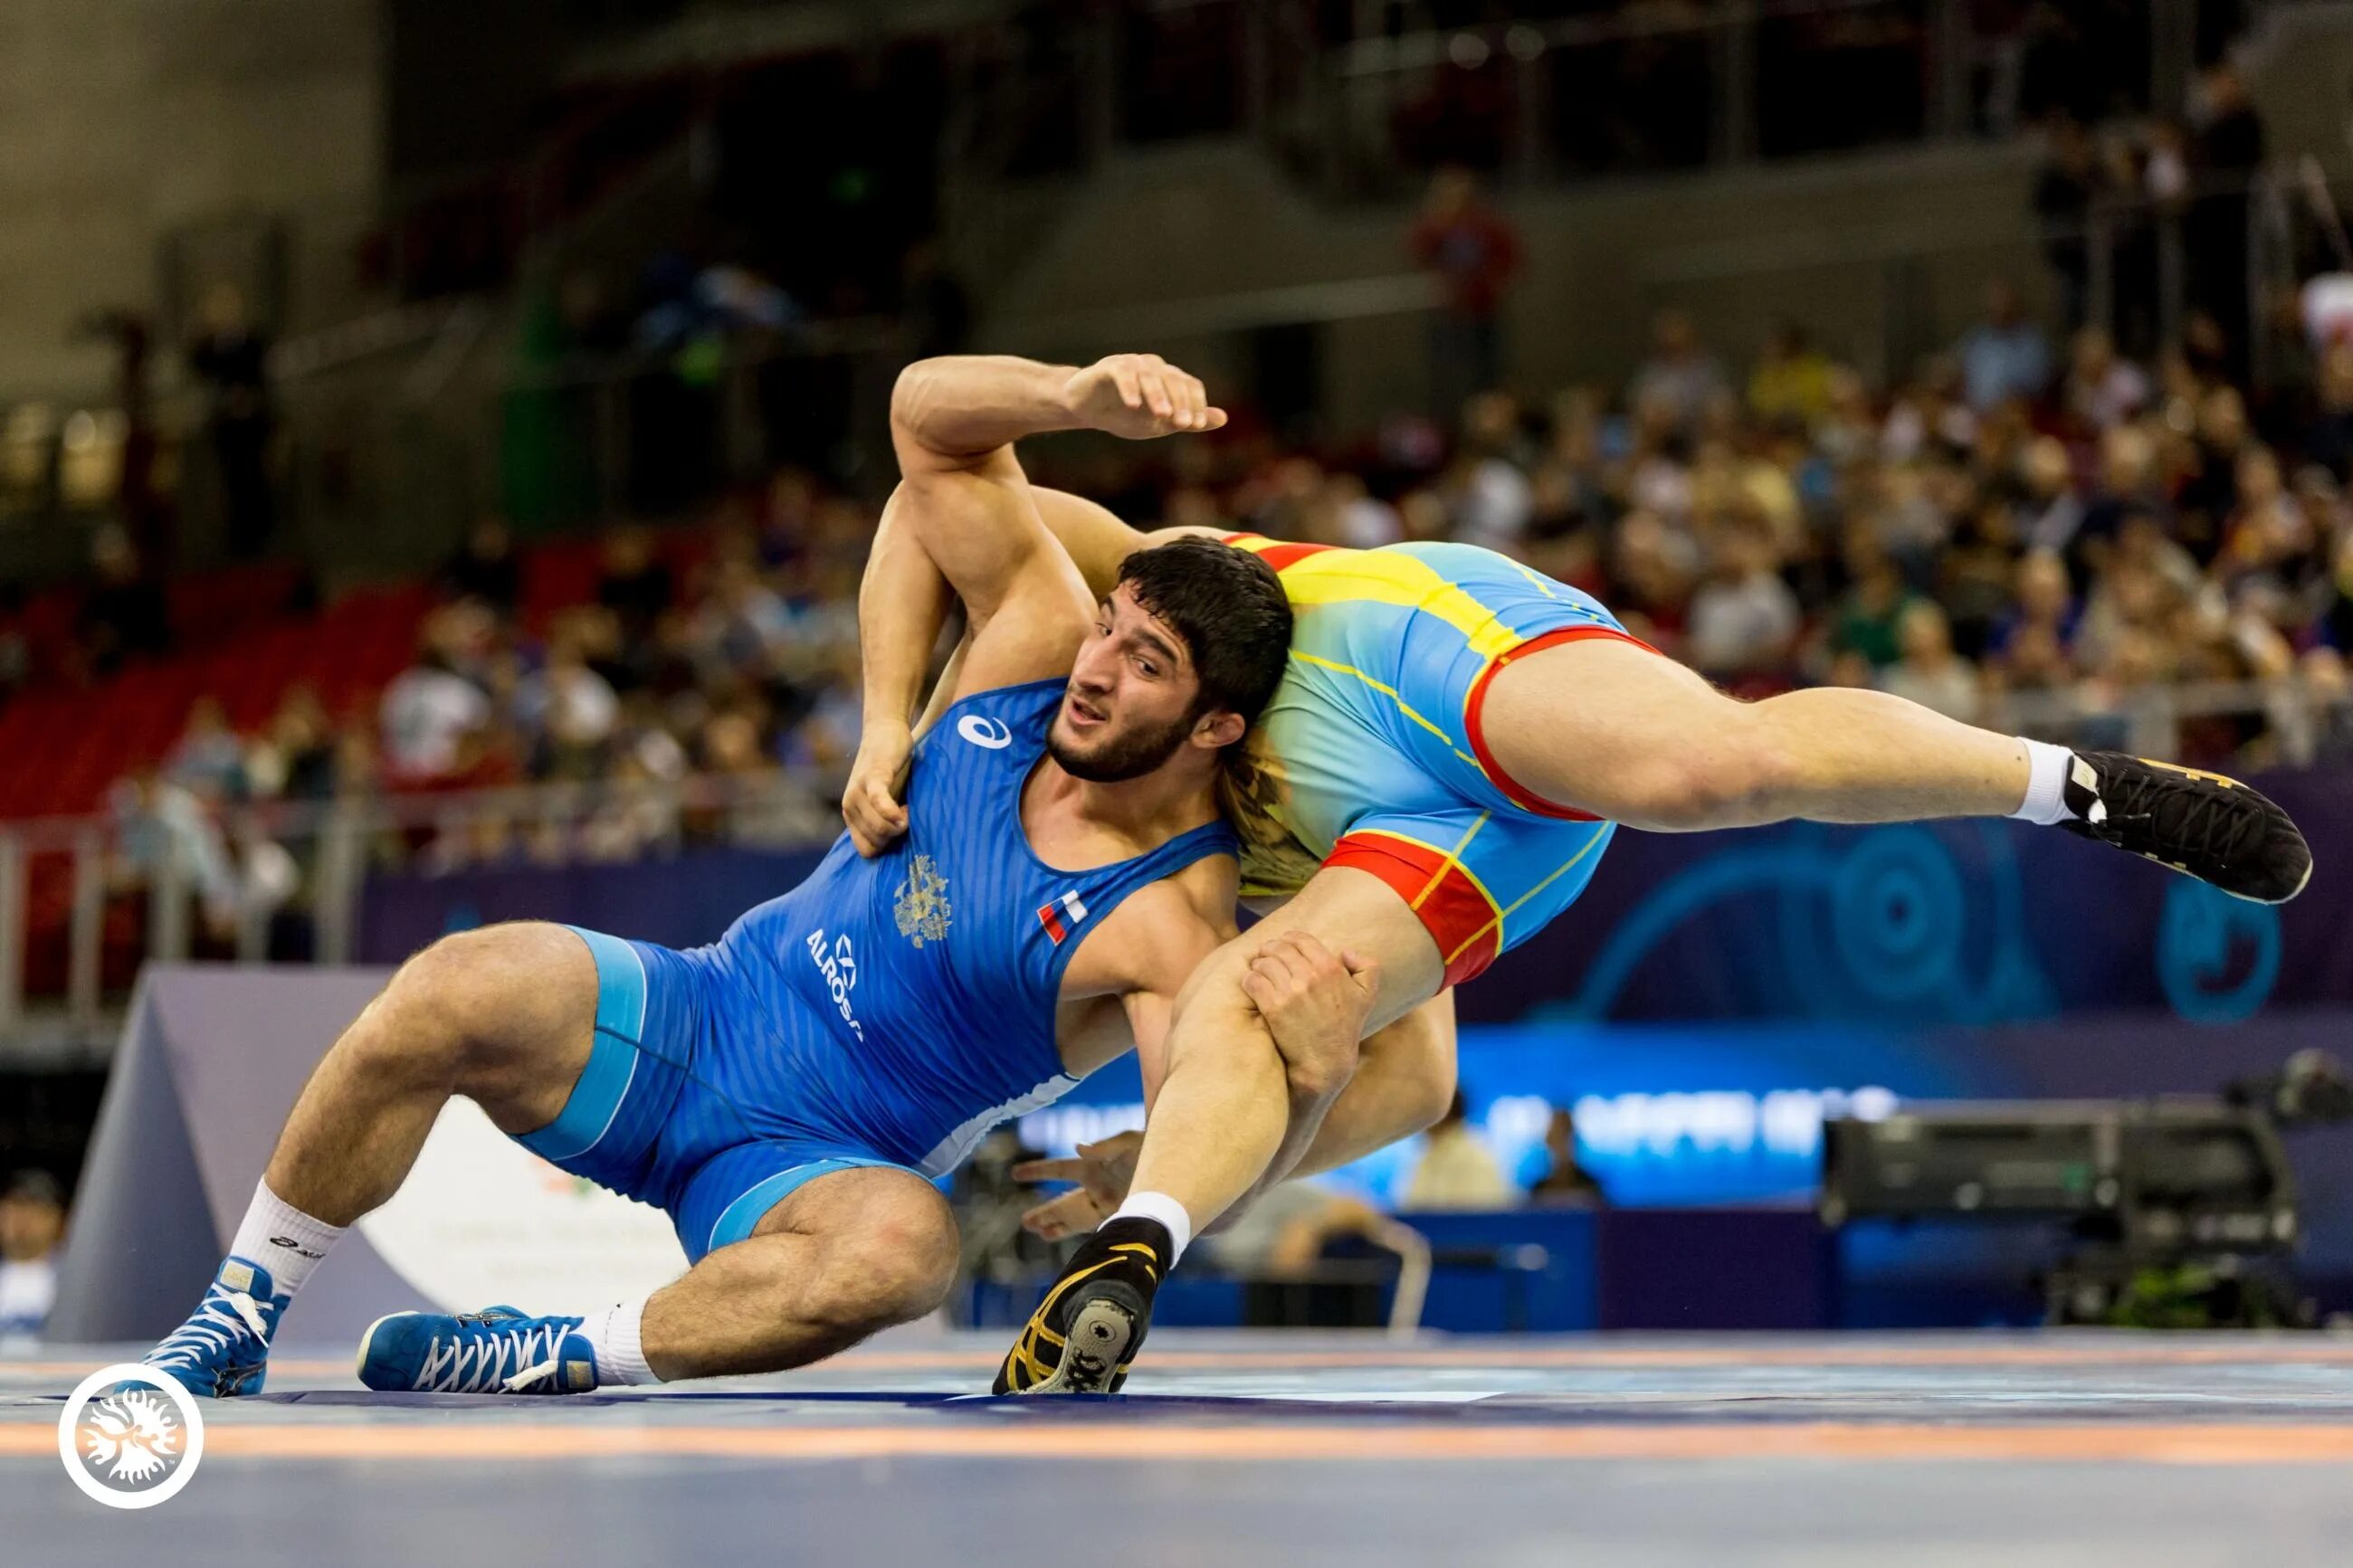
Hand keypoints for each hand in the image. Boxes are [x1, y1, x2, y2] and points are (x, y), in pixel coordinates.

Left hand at [843, 721, 912, 856]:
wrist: (886, 730)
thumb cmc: (892, 768)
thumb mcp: (886, 800)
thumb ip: (886, 821)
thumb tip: (902, 849)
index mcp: (852, 815)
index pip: (868, 851)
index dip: (889, 846)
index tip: (902, 829)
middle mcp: (850, 806)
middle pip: (877, 842)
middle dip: (897, 836)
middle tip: (909, 814)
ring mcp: (858, 791)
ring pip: (879, 828)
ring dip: (900, 823)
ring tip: (910, 806)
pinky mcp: (872, 776)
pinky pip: (879, 802)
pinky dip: (891, 812)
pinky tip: (905, 810)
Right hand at [1012, 1130, 1142, 1240]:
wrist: (1182, 1165)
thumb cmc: (1153, 1145)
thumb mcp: (1130, 1140)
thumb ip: (1105, 1145)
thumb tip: (1077, 1147)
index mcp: (1094, 1166)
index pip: (1060, 1170)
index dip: (1038, 1171)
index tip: (1015, 1173)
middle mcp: (1097, 1188)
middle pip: (1065, 1202)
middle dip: (1046, 1212)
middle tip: (1025, 1222)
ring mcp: (1108, 1205)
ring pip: (1076, 1219)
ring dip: (1058, 1226)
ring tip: (1038, 1232)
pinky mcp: (1122, 1217)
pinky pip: (1096, 1229)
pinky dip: (1079, 1235)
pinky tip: (1064, 1239)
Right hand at [1062, 354, 1228, 440]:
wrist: (1087, 408)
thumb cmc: (1126, 415)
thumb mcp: (1161, 423)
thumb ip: (1190, 420)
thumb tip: (1224, 419)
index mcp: (1168, 379)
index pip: (1189, 386)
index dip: (1195, 405)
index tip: (1194, 426)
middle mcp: (1153, 367)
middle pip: (1173, 379)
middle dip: (1180, 402)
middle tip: (1183, 424)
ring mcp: (1131, 364)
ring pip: (1150, 375)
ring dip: (1158, 395)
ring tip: (1162, 416)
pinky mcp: (1108, 367)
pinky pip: (1122, 373)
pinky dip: (1129, 387)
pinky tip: (1133, 405)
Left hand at [1241, 931, 1381, 1103]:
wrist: (1326, 1061)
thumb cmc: (1345, 1027)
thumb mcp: (1367, 995)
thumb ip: (1367, 966)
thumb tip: (1345, 952)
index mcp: (1330, 968)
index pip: (1299, 939)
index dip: (1287, 939)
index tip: (1283, 947)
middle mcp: (1310, 977)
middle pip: (1277, 948)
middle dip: (1270, 951)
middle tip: (1267, 959)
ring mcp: (1290, 992)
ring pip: (1263, 963)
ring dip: (1259, 966)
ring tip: (1261, 974)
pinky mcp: (1273, 1008)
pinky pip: (1252, 981)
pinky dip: (1250, 981)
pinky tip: (1255, 987)